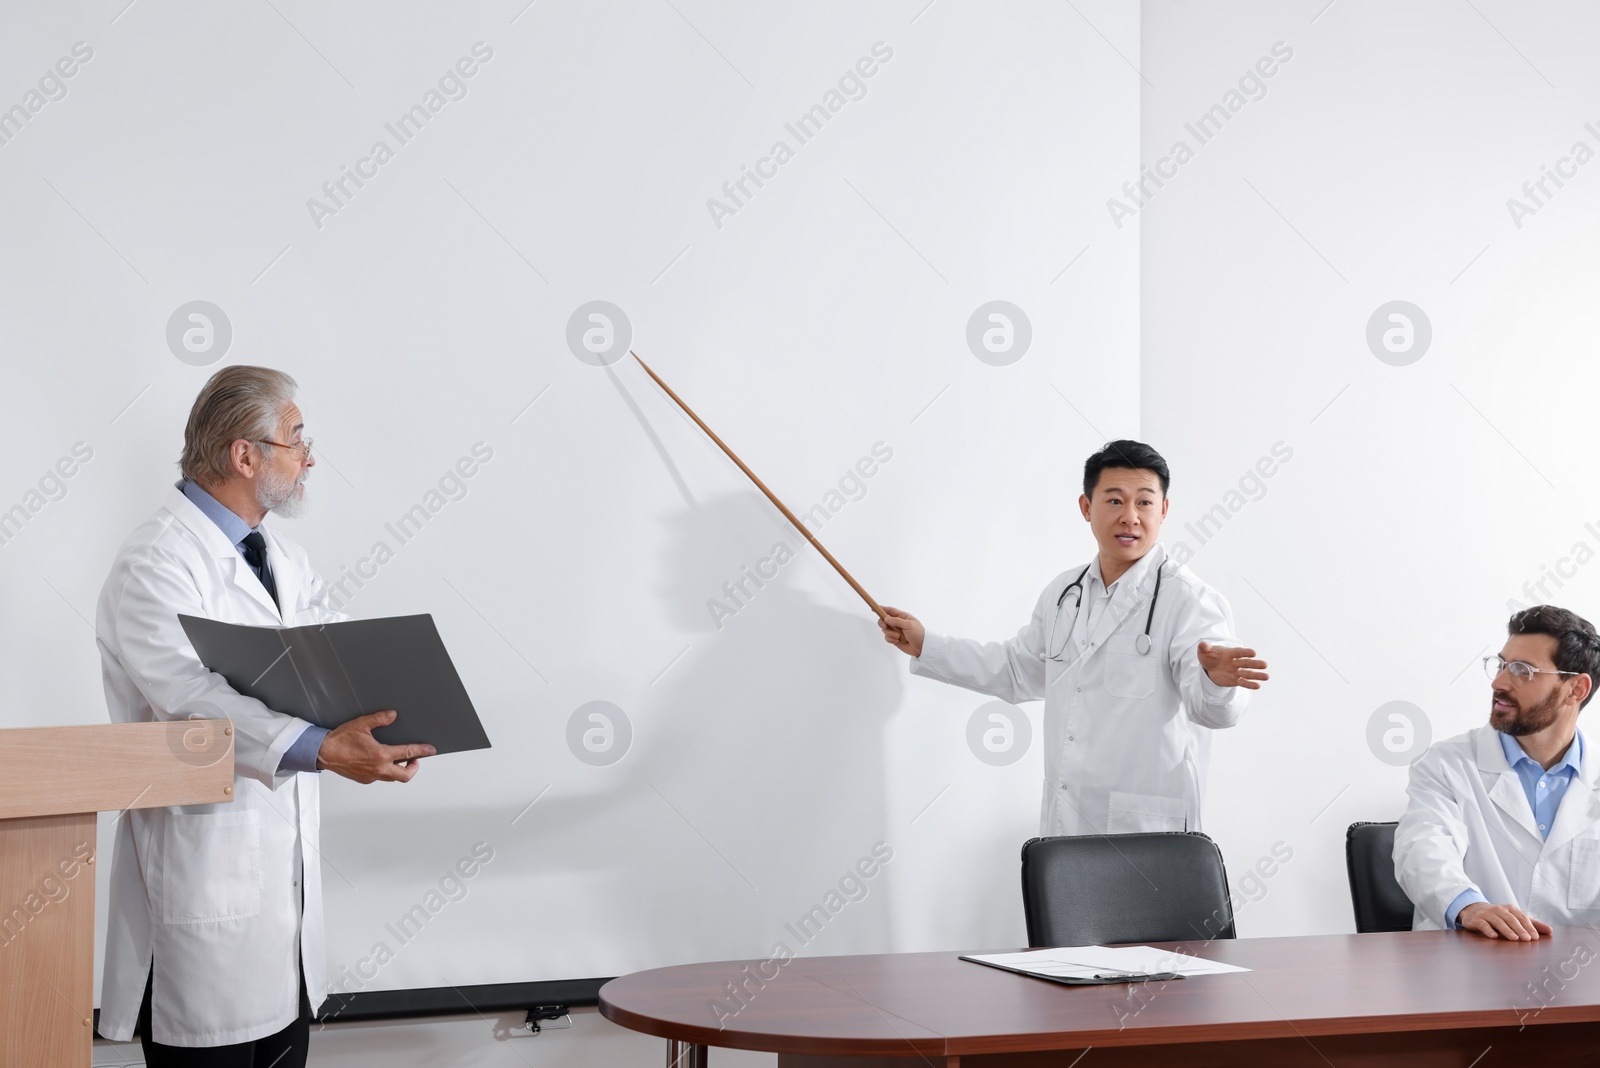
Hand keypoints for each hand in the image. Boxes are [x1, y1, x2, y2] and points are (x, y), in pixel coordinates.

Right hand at [316, 710, 436, 783]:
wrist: (322, 753)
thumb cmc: (339, 740)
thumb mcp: (361, 725)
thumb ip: (379, 719)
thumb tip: (392, 715)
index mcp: (380, 755)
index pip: (408, 754)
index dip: (422, 752)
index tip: (431, 750)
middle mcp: (378, 769)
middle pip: (405, 776)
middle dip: (413, 768)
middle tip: (415, 759)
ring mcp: (371, 776)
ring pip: (392, 777)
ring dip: (398, 769)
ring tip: (398, 759)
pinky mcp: (364, 779)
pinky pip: (380, 777)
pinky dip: (385, 771)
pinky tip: (381, 761)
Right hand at [879, 606, 924, 657]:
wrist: (922, 647)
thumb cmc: (918, 633)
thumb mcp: (909, 625)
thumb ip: (897, 621)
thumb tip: (886, 618)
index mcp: (902, 616)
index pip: (890, 611)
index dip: (882, 609)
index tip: (874, 608)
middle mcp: (897, 623)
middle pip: (884, 620)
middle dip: (883, 623)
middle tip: (885, 626)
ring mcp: (895, 631)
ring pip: (885, 630)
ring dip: (889, 633)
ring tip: (898, 637)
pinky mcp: (894, 639)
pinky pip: (887, 638)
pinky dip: (891, 639)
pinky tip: (897, 641)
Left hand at [1198, 642, 1268, 688]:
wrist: (1209, 666)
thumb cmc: (1209, 656)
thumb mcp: (1204, 651)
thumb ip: (1204, 648)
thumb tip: (1202, 644)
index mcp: (1229, 653)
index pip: (1238, 652)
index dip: (1245, 652)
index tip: (1254, 653)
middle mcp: (1235, 662)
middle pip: (1246, 663)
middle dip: (1255, 664)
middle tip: (1265, 665)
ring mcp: (1235, 671)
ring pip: (1247, 673)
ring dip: (1257, 675)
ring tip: (1267, 677)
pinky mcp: (1234, 680)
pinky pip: (1243, 682)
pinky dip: (1250, 684)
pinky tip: (1258, 686)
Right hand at [1458, 902, 1551, 940]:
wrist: (1473, 910)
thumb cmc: (1498, 916)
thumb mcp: (1514, 917)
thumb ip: (1532, 924)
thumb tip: (1550, 930)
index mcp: (1510, 909)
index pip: (1521, 917)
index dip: (1529, 926)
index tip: (1535, 937)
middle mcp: (1499, 910)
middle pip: (1511, 919)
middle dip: (1519, 929)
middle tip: (1527, 939)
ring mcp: (1487, 914)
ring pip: (1498, 921)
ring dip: (1506, 930)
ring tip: (1514, 938)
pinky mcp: (1477, 919)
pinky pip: (1483, 924)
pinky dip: (1488, 930)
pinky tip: (1494, 936)